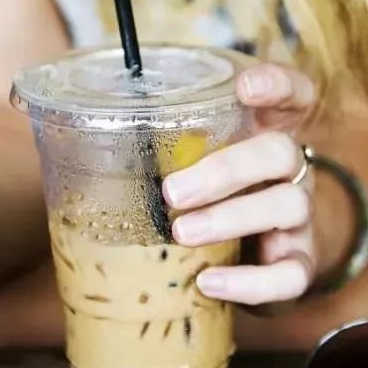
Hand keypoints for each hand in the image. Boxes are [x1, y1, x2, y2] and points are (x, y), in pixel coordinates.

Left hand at [163, 63, 349, 305]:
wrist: (262, 252)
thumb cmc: (215, 192)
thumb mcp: (195, 160)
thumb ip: (158, 145)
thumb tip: (67, 140)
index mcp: (267, 132)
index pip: (294, 94)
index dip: (277, 85)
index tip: (244, 87)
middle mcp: (290, 170)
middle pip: (281, 151)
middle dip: (226, 170)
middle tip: (173, 192)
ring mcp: (300, 217)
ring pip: (287, 206)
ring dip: (231, 219)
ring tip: (182, 233)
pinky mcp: (299, 263)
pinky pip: (290, 275)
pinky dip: (250, 281)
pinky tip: (209, 282)